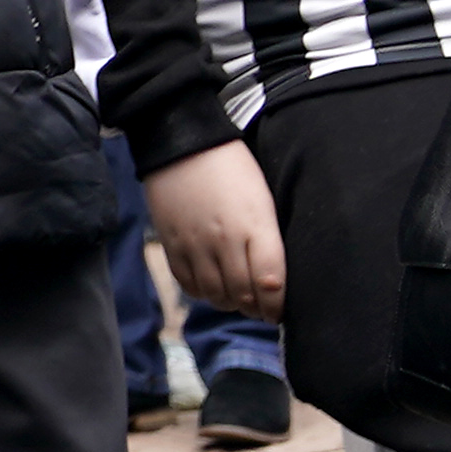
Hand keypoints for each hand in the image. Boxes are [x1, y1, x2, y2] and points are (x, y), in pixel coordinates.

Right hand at [146, 142, 286, 316]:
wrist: (183, 139)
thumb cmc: (233, 167)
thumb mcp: (264, 199)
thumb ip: (270, 239)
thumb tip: (275, 278)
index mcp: (256, 226)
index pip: (272, 284)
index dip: (278, 307)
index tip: (279, 312)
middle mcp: (225, 240)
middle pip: (244, 295)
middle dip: (256, 309)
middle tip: (260, 309)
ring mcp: (195, 242)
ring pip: (216, 294)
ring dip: (229, 303)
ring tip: (236, 298)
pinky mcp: (171, 241)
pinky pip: (187, 283)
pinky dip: (201, 293)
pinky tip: (210, 286)